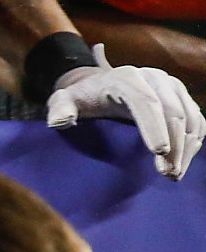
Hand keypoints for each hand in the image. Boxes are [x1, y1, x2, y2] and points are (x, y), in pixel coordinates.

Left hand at [48, 44, 204, 179]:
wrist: (101, 86)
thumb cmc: (82, 98)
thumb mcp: (64, 101)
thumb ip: (59, 108)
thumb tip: (61, 121)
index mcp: (126, 78)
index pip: (146, 102)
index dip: (154, 126)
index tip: (158, 152)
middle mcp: (154, 78)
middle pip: (173, 112)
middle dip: (174, 145)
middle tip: (167, 174)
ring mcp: (172, 87)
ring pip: (190, 119)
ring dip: (187, 149)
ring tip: (174, 174)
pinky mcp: (183, 98)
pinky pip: (197, 123)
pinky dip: (192, 144)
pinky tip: (182, 164)